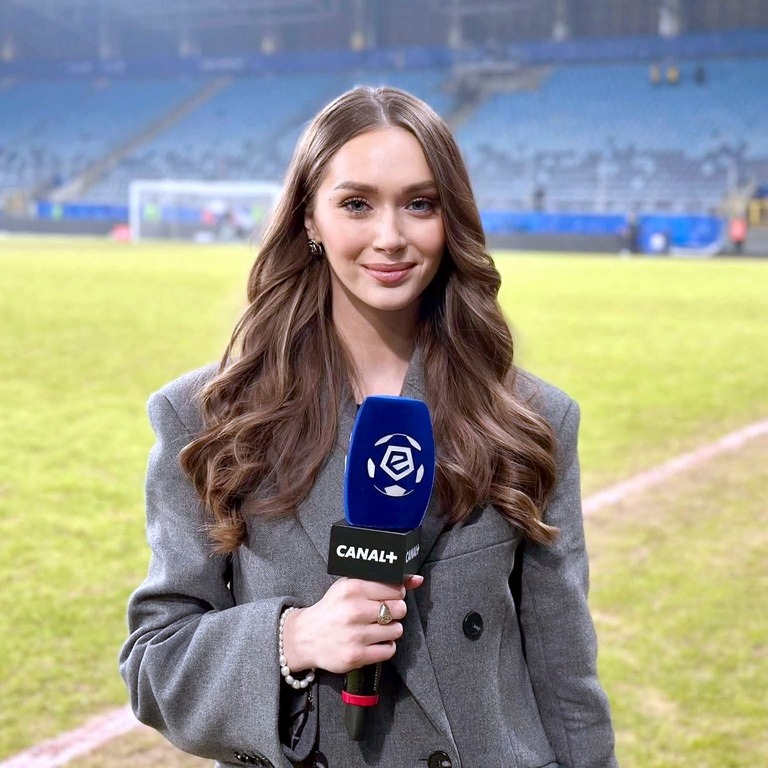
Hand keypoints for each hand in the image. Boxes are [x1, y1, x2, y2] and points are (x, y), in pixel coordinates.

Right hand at [282, 575, 423, 673]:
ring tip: (375, 628)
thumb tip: (417, 579)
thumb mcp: (350, 587)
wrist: (305, 637)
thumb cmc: (333, 609)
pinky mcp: (356, 655)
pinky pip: (389, 650)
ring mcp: (356, 634)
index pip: (395, 588)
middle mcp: (354, 610)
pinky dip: (385, 647)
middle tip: (382, 614)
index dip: (397, 593)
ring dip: (390, 630)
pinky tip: (373, 642)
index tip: (389, 597)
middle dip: (395, 611)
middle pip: (400, 609)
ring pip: (397, 630)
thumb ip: (382, 581)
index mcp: (353, 588)